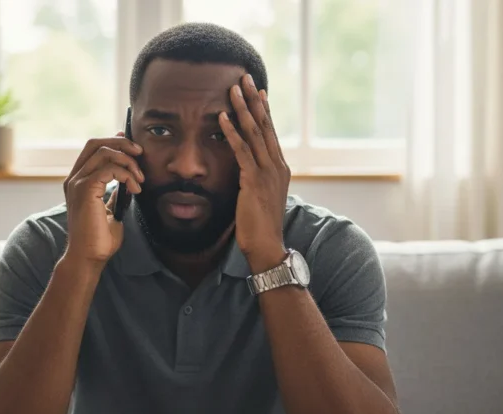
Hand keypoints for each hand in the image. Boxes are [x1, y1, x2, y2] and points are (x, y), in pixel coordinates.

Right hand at [62, 134, 144, 264]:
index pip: (93, 149)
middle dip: (121, 143)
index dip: (113, 141)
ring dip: (128, 162)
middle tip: (140, 154)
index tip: (133, 147)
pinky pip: (110, 169)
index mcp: (78, 181)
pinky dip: (127, 175)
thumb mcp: (111, 210)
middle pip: (96, 143)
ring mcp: (77, 182)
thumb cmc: (99, 239)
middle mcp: (74, 178)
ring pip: (104, 153)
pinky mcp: (86, 189)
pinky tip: (135, 189)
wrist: (90, 257)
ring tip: (140, 180)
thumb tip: (126, 183)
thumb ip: (114, 194)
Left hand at [219, 74, 290, 270]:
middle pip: (265, 126)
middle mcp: (277, 166)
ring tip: (233, 89)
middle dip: (254, 100)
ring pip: (254, 133)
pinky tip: (222, 118)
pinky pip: (241, 152)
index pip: (271, 133)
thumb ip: (256, 181)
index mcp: (279, 169)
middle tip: (245, 77)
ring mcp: (267, 173)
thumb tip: (248, 172)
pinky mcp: (254, 182)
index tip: (257, 90)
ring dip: (242, 109)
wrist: (267, 247)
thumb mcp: (261, 198)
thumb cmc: (260, 227)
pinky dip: (231, 133)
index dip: (263, 110)